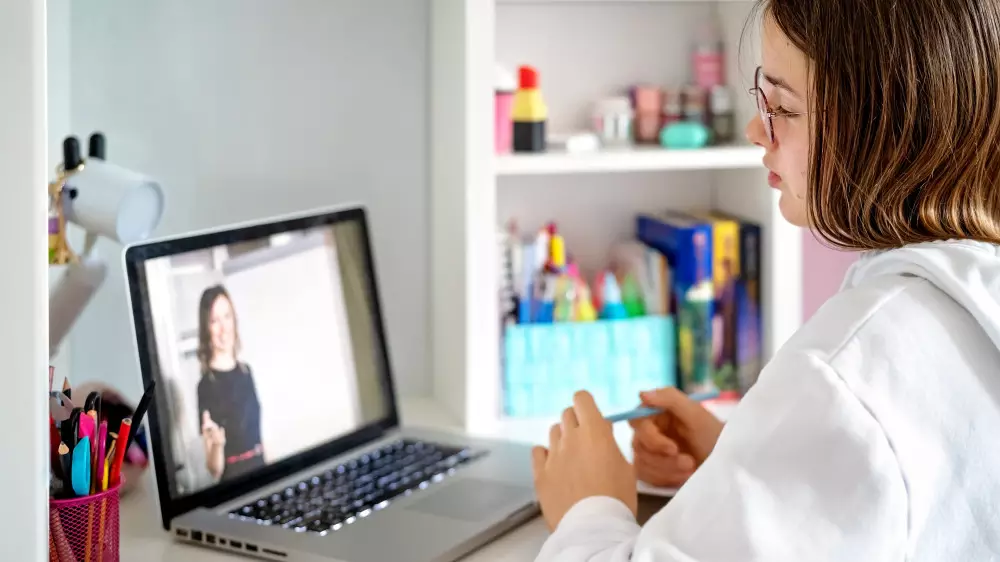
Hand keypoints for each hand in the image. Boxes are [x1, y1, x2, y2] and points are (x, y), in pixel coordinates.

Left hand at [202, 411, 226, 478]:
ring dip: (214, 428)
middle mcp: (210, 443)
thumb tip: (218, 428)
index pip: (207, 428)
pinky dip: (220, 434)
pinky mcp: (218, 451)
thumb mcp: (216, 451)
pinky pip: (219, 439)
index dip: (206, 420)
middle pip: (209, 430)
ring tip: (215, 422)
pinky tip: (222, 432)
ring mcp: (213, 447)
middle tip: (208, 415)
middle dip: (209, 422)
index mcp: (208, 442)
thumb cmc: (214, 464)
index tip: (206, 412)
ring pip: (213, 434)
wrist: (213, 476)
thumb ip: (217, 440)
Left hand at [532, 391, 637, 530]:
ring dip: (562, 439)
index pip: (581, 398)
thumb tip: (602, 429)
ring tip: (573, 458)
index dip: (586, 405)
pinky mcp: (540, 473)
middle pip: (567, 414)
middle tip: (585, 440)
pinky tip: (555, 466)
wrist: (594, 528)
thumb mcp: (626, 466)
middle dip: (576, 422)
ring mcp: (552, 455)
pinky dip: (546, 455)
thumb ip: (610, 443)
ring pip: (553, 432)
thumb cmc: (617, 498)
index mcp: (593, 431)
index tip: (590, 416)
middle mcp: (570, 437)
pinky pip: (538, 451)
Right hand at [629, 387, 723, 487]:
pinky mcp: (652, 470)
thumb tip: (642, 394)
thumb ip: (670, 399)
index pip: (636, 422)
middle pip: (638, 445)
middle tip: (689, 463)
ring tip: (691, 469)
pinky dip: (666, 479)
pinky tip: (684, 477)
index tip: (673, 449)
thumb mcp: (696, 414)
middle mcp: (650, 430)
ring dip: (667, 470)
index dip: (651, 437)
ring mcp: (650, 451)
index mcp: (657, 413)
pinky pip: (646, 477)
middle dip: (664, 459)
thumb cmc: (714, 435)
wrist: (727, 462)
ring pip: (642, 463)